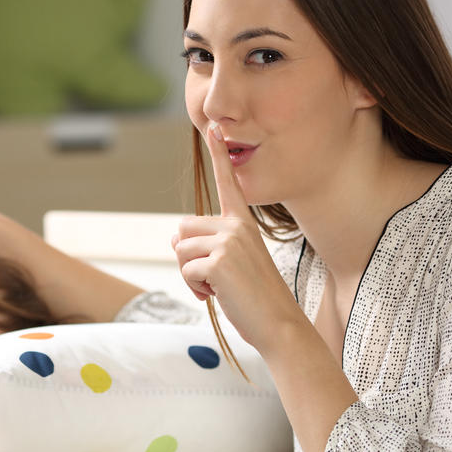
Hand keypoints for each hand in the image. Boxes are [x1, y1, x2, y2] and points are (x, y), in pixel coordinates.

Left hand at [171, 125, 292, 351]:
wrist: (278, 324)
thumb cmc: (255, 297)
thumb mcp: (233, 263)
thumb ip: (208, 243)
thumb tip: (173, 236)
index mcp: (243, 223)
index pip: (228, 185)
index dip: (218, 156)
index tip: (213, 127)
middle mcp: (236, 226)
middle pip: (182, 230)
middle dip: (187, 257)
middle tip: (213, 277)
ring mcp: (228, 241)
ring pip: (179, 250)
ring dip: (189, 274)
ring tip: (217, 287)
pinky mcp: (218, 261)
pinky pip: (186, 271)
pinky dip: (195, 288)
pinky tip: (217, 295)